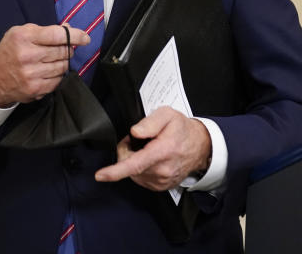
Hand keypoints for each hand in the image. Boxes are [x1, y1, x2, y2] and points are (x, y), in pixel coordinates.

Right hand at [0, 24, 88, 106]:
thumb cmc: (10, 51)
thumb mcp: (22, 33)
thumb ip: (46, 30)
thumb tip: (68, 28)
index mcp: (24, 37)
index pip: (57, 35)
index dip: (75, 36)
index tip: (85, 38)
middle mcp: (27, 56)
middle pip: (62, 51)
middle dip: (68, 49)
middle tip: (65, 48)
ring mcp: (31, 74)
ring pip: (62, 66)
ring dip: (63, 62)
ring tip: (54, 60)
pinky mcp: (35, 88)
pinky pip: (58, 80)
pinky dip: (58, 75)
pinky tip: (49, 71)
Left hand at [94, 107, 211, 190]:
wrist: (201, 146)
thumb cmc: (183, 130)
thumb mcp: (168, 115)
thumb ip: (150, 122)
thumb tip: (135, 132)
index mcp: (162, 151)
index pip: (135, 164)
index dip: (115, 170)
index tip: (100, 175)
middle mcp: (162, 170)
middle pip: (129, 165)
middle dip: (127, 151)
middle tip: (138, 139)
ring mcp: (161, 181)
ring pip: (133, 173)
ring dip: (134, 160)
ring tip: (147, 148)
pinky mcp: (161, 186)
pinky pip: (141, 178)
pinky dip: (140, 168)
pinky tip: (151, 159)